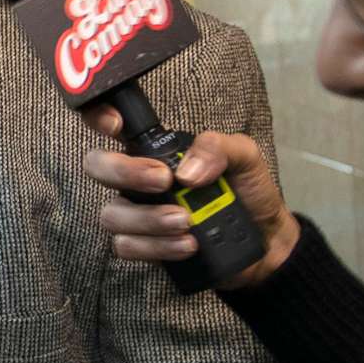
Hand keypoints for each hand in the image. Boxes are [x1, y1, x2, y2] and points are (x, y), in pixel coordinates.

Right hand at [76, 109, 296, 290]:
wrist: (267, 241)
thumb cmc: (248, 192)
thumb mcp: (244, 157)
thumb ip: (218, 148)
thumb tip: (186, 172)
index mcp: (157, 150)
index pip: (111, 124)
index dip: (98, 115)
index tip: (117, 124)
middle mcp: (138, 179)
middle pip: (97, 166)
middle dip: (124, 172)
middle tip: (163, 181)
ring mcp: (138, 214)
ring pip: (112, 214)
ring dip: (148, 219)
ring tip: (186, 222)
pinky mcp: (146, 247)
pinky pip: (127, 246)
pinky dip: (157, 246)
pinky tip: (188, 245)